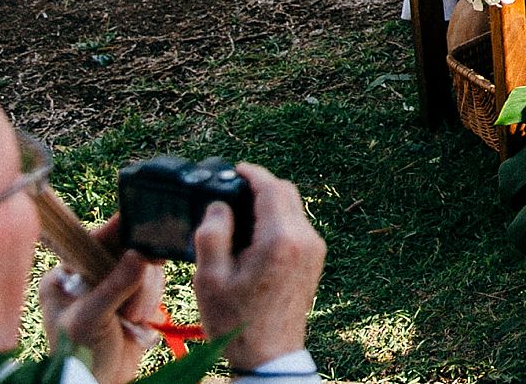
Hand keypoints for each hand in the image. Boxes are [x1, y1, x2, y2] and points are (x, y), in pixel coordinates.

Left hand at [40, 228, 166, 383]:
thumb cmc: (79, 355)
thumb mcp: (90, 320)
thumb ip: (114, 287)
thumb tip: (142, 254)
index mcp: (66, 276)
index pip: (93, 242)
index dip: (119, 234)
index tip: (144, 226)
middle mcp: (88, 276)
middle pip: (126, 251)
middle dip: (136, 276)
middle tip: (136, 301)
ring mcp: (111, 286)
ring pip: (143, 267)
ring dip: (145, 293)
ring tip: (134, 319)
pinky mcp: (131, 298)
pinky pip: (152, 283)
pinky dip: (152, 299)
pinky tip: (142, 320)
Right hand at [192, 163, 325, 371]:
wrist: (269, 354)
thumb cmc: (238, 320)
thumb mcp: (210, 278)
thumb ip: (213, 234)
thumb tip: (220, 205)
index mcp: (281, 239)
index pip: (271, 188)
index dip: (251, 173)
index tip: (235, 170)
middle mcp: (305, 238)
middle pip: (286, 193)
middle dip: (259, 187)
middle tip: (231, 193)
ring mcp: (314, 249)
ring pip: (293, 209)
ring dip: (268, 205)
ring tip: (237, 219)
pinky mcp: (315, 259)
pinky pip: (296, 227)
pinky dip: (276, 221)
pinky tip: (253, 238)